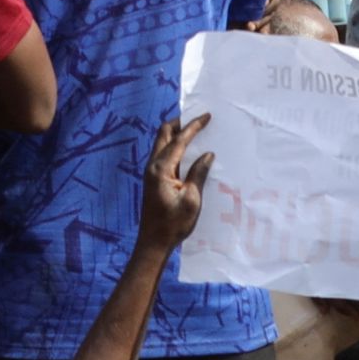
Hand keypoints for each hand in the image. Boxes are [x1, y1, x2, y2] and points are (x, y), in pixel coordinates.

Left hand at [139, 113, 213, 253]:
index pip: (179, 140)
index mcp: (161, 169)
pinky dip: (175, 146)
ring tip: (195, 131)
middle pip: (163, 134)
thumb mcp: (191, 199)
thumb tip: (208, 154)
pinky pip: (163, 154)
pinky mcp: (153, 179)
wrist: (153, 243)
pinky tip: (188, 151)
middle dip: (180, 123)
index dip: (193, 126)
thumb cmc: (173, 224)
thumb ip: (199, 173)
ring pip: (161, 143)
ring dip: (176, 134)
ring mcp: (151, 173)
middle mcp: (152, 166)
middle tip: (198, 119)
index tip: (207, 116)